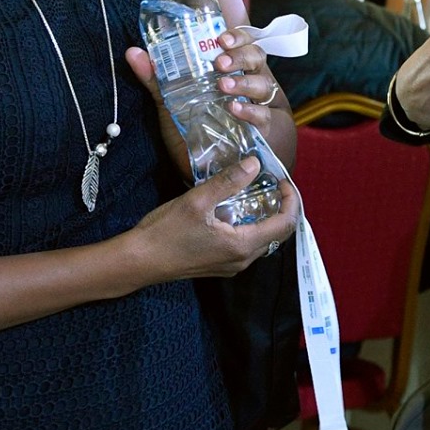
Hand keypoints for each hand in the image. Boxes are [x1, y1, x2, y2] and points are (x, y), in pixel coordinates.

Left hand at [127, 31, 281, 180]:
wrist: (198, 167)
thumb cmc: (189, 129)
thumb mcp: (169, 102)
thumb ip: (155, 78)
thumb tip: (132, 52)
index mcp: (228, 70)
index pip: (241, 42)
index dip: (237, 36)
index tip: (221, 38)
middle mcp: (245, 83)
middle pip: (257, 57)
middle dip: (241, 55)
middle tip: (220, 62)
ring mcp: (255, 105)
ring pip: (263, 84)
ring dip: (244, 82)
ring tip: (224, 85)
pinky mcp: (258, 129)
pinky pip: (263, 115)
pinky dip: (250, 110)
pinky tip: (235, 108)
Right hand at [133, 158, 297, 278]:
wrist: (138, 262)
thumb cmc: (165, 232)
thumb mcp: (197, 201)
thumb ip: (228, 182)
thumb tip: (254, 164)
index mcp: (242, 246)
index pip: (285, 225)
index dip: (292, 201)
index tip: (283, 181)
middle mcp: (242, 260)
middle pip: (278, 234)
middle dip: (282, 208)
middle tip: (273, 184)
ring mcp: (231, 266)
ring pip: (263, 241)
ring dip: (266, 218)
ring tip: (258, 193)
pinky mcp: (219, 265)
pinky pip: (247, 246)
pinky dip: (251, 227)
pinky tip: (237, 211)